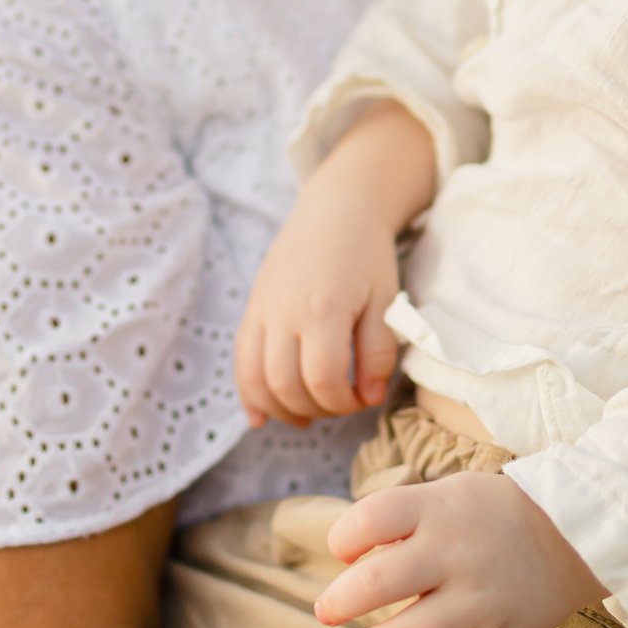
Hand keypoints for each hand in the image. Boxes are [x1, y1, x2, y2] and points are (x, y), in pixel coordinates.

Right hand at [233, 189, 401, 428]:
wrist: (335, 211)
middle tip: (340, 403)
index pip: (322, 380)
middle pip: (284, 385)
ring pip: (255, 379)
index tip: (363, 398)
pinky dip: (249, 395)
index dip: (343, 403)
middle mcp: (284, 312)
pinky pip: (240, 362)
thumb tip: (368, 396)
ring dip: (281, 408)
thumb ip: (379, 353)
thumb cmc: (367, 255)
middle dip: (315, 409)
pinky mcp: (252, 310)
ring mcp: (262, 311)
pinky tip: (262, 417)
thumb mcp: (387, 301)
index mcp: (323, 309)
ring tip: (307, 415)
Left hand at [313, 472, 605, 627]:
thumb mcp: (449, 493)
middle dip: (340, 602)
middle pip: (377, 582)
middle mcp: (456, 556)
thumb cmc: (496, 512)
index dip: (343, 538)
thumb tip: (350, 558)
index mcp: (438, 510)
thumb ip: (402, 519)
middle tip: (327, 611)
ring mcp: (478, 602)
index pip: (369, 520)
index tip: (345, 550)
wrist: (580, 532)